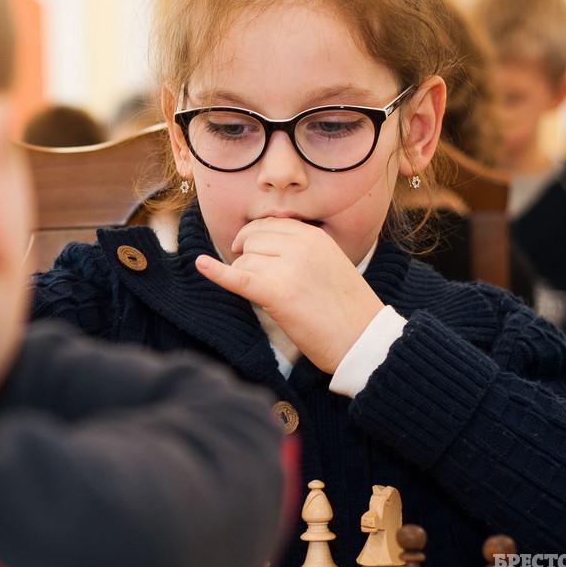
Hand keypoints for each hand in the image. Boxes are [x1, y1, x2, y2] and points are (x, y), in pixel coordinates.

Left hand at [195, 218, 384, 373]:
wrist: (365, 341)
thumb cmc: (347, 309)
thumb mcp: (329, 263)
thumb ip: (300, 250)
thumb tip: (260, 244)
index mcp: (314, 236)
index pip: (267, 225)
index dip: (254, 240)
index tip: (250, 252)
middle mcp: (300, 245)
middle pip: (252, 240)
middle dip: (248, 257)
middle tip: (258, 278)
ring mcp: (287, 267)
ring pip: (244, 261)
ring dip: (248, 277)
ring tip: (271, 298)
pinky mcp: (276, 293)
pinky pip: (237, 277)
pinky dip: (216, 272)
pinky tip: (200, 265)